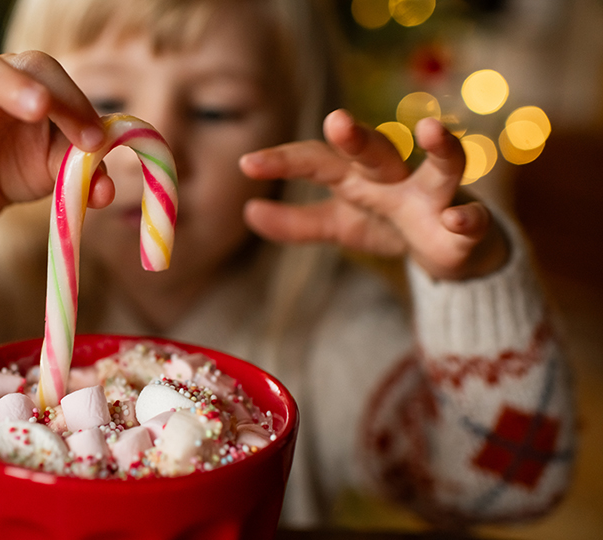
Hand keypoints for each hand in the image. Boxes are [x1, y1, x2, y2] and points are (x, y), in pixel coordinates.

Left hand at [240, 109, 508, 280]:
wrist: (452, 250)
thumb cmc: (389, 223)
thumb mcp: (341, 224)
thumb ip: (297, 222)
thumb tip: (250, 211)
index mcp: (360, 177)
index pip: (319, 161)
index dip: (285, 161)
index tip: (248, 163)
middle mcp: (397, 179)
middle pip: (377, 151)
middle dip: (358, 137)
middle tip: (336, 119)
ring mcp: (436, 197)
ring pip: (443, 166)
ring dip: (440, 148)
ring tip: (430, 129)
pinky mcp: (468, 226)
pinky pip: (472, 220)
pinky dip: (467, 219)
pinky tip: (455, 219)